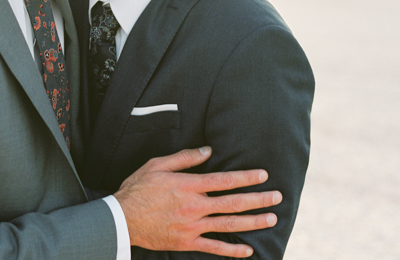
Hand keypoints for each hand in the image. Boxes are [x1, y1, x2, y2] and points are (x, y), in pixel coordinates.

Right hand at [114, 147, 280, 256]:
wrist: (122, 218)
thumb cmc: (138, 188)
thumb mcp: (158, 164)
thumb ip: (185, 158)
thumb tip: (208, 150)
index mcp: (188, 185)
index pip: (224, 180)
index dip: (246, 177)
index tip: (263, 175)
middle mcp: (194, 206)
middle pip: (233, 203)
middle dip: (258, 199)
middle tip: (277, 197)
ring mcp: (192, 227)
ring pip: (229, 225)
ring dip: (252, 222)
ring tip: (271, 219)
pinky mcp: (187, 242)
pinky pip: (214, 247)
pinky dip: (232, 250)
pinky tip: (248, 250)